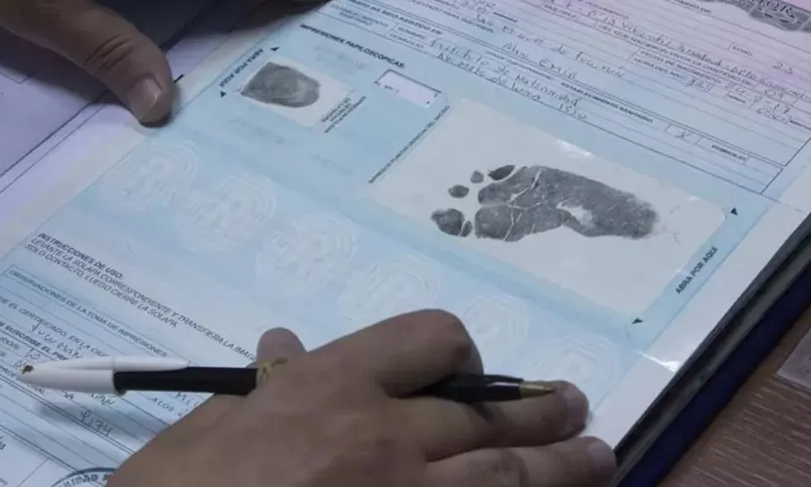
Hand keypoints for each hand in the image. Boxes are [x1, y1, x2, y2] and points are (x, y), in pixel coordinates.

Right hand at [109, 310, 616, 486]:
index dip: (462, 351)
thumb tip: (285, 346)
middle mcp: (386, 435)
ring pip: (512, 474)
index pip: (431, 338)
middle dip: (543, 410)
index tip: (469, 371)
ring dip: (565, 466)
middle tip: (576, 410)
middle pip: (493, 410)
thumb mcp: (212, 424)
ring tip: (599, 459)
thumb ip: (262, 385)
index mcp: (335, 385)